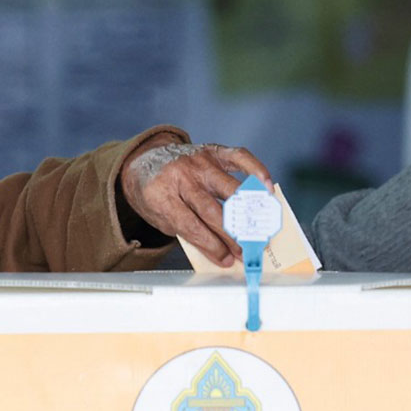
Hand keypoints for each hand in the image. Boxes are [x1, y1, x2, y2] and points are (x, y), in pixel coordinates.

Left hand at [121, 134, 272, 266]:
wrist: (144, 161)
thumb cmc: (155, 194)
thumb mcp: (161, 219)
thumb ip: (189, 233)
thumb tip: (223, 251)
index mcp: (162, 195)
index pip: (192, 226)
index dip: (212, 246)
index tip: (227, 259)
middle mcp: (181, 176)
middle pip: (212, 210)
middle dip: (232, 235)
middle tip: (247, 251)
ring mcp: (199, 162)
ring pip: (229, 189)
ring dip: (247, 212)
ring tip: (260, 229)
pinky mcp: (213, 150)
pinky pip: (240, 157)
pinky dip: (257, 171)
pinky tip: (266, 188)